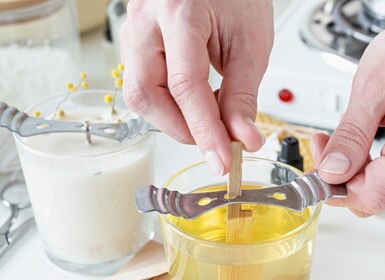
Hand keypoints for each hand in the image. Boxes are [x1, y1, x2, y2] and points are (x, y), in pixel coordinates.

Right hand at [120, 0, 273, 174]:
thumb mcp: (250, 44)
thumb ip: (242, 95)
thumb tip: (242, 138)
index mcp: (178, 11)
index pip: (185, 86)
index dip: (205, 131)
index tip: (222, 160)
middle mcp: (145, 20)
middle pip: (146, 93)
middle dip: (181, 127)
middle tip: (215, 140)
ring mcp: (134, 30)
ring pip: (139, 93)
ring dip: (174, 118)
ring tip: (209, 115)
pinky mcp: (135, 43)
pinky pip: (142, 84)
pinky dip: (169, 104)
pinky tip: (194, 102)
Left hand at [311, 13, 384, 216]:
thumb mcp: (370, 87)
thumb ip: (350, 135)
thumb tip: (332, 171)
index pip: (374, 194)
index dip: (338, 189)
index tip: (317, 171)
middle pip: (375, 197)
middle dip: (341, 179)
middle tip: (324, 146)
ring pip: (381, 193)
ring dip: (353, 174)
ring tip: (341, 141)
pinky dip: (368, 170)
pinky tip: (358, 148)